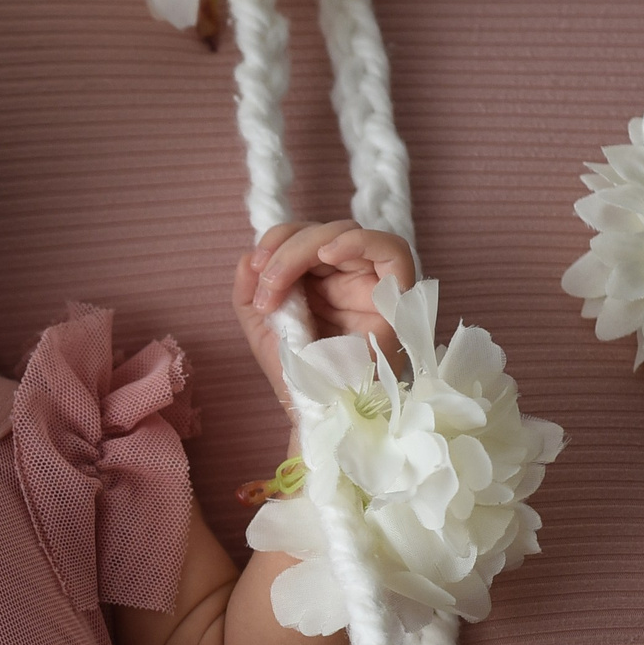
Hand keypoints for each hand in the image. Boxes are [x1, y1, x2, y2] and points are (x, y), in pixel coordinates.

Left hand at [230, 219, 415, 409]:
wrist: (318, 413)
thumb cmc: (297, 375)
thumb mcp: (260, 327)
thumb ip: (249, 290)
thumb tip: (248, 256)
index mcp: (317, 280)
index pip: (303, 236)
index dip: (276, 242)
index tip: (256, 268)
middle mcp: (346, 277)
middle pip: (323, 231)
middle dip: (286, 248)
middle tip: (267, 283)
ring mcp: (371, 284)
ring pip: (349, 233)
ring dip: (306, 246)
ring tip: (280, 277)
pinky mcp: (395, 298)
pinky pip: (393, 251)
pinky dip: (359, 242)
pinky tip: (327, 253)